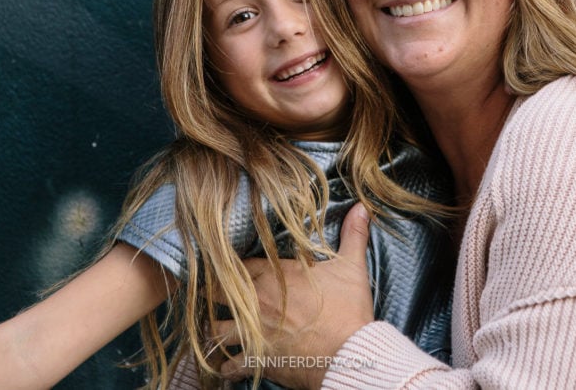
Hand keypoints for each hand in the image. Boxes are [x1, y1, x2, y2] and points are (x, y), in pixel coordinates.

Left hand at [219, 203, 375, 388]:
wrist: (350, 352)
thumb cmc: (348, 310)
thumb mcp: (352, 267)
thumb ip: (354, 234)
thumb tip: (362, 207)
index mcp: (275, 275)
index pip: (241, 264)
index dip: (235, 266)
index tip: (231, 267)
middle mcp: (257, 301)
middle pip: (220, 293)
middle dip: (216, 294)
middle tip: (215, 296)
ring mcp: (254, 331)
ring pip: (217, 330)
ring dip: (215, 330)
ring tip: (213, 331)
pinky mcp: (257, 358)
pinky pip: (231, 365)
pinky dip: (228, 368)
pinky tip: (226, 369)